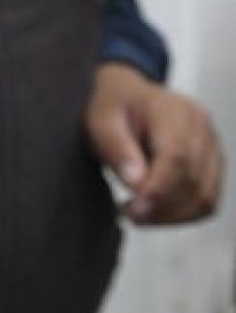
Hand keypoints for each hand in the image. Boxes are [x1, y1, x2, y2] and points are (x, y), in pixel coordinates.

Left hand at [85, 62, 223, 225]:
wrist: (125, 96)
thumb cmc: (112, 106)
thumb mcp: (101, 121)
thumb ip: (117, 148)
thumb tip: (138, 183)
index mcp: (175, 110)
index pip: (178, 158)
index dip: (158, 190)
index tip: (133, 209)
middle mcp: (201, 127)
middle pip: (193, 182)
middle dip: (161, 208)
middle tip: (129, 214)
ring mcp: (211, 145)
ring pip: (205, 197)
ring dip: (172, 216)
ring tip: (139, 214)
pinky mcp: (212, 164)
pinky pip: (206, 200)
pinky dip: (182, 214)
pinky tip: (155, 211)